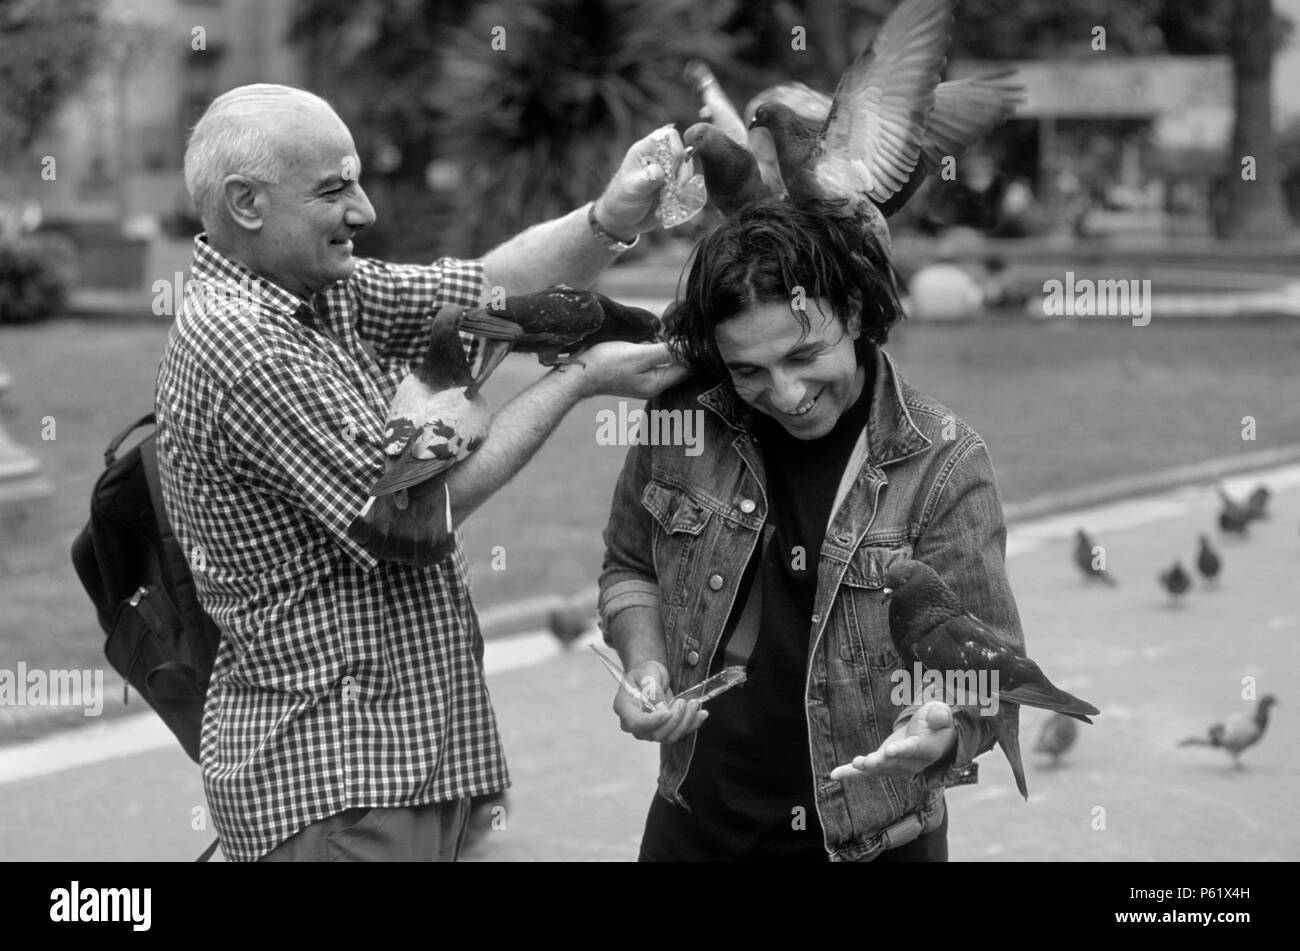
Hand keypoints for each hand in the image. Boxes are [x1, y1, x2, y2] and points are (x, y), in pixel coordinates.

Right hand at [563, 340, 689, 399]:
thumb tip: (692, 348)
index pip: (687, 367)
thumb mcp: (640, 354)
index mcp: (658, 384)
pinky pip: (652, 360)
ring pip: (665, 361)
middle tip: (677, 329)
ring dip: (666, 346)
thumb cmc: (607, 363)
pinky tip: (649, 338)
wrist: (577, 373)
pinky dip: (654, 349)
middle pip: (678, 365)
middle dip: (680, 348)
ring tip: (663, 331)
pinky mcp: (633, 374)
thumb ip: (667, 351)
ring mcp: (643, 381)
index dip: (692, 350)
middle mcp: (653, 386)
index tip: (690, 332)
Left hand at [594, 127, 686, 237]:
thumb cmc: (620, 200)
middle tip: (675, 193)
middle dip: (682, 176)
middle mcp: (660, 157)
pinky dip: (680, 202)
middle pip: (684, 156)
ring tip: (664, 208)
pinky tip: (665, 211)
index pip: (669, 136)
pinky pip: (687, 190)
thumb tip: (660, 172)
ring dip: (680, 192)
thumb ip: (646, 180)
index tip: (672, 171)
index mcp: (646, 149)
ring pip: (687, 174)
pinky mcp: (674, 187)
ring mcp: (669, 172)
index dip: (676, 151)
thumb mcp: (631, 190)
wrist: (622, 220)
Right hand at [614, 659, 708, 743]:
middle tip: (683, 701)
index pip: (636, 722)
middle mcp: (635, 724)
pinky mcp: (663, 730)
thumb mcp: (647, 673)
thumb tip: (660, 707)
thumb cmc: (645, 673)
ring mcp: (649, 730)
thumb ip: (651, 689)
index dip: (653, 721)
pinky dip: (692, 724)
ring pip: (669, 736)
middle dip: (674, 720)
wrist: (650, 676)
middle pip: (655, 734)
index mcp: (624, 708)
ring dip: (685, 722)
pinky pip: (679, 733)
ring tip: (694, 703)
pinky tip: (701, 714)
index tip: (668, 711)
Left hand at [829, 701, 956, 781]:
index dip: (901, 751)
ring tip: (854, 764)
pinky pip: (867, 771)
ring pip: (880, 768)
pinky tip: (834, 775)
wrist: (934, 739)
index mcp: (925, 748)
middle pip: (894, 763)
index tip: (889, 751)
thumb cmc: (936, 722)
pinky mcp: (883, 764)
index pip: (913, 750)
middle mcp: (910, 762)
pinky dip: (850, 773)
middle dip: (879, 762)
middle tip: (865, 762)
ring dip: (865, 767)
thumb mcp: (940, 714)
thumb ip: (939, 715)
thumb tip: (940, 713)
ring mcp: (896, 765)